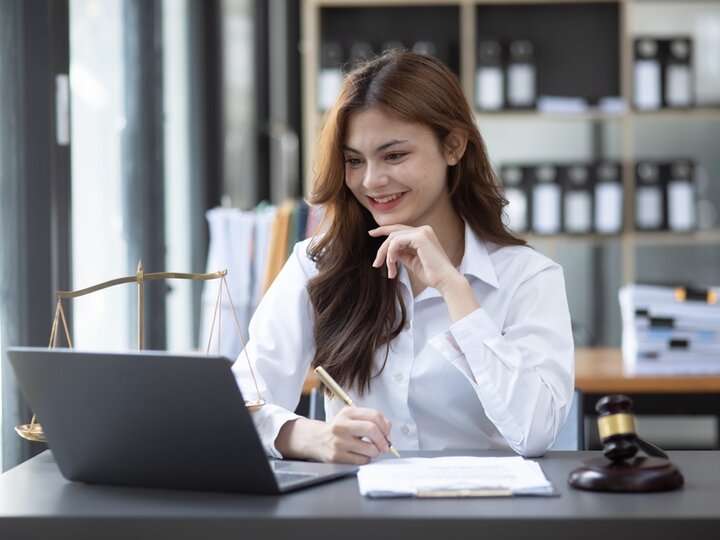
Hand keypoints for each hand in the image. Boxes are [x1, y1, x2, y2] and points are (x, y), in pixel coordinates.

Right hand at [276, 407, 392, 464]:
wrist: (316, 439)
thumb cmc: (340, 429)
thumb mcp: (352, 418)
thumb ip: (371, 420)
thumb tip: (388, 433)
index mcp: (348, 412)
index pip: (374, 416)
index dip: (385, 426)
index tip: (387, 434)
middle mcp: (342, 425)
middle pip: (372, 430)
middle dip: (383, 441)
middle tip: (385, 446)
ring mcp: (339, 441)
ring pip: (370, 449)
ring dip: (375, 452)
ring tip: (369, 450)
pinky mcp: (337, 456)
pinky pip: (362, 460)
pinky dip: (366, 459)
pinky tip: (360, 455)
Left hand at [369, 224, 460, 292]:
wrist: (445, 281)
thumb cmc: (431, 274)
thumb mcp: (411, 262)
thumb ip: (401, 254)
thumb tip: (389, 252)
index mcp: (423, 234)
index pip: (399, 229)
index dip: (383, 230)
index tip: (371, 233)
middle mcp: (423, 229)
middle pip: (393, 233)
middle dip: (382, 249)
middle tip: (375, 264)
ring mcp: (422, 232)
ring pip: (393, 238)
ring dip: (386, 255)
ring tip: (390, 270)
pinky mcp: (420, 237)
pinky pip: (396, 241)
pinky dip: (391, 252)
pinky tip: (392, 263)